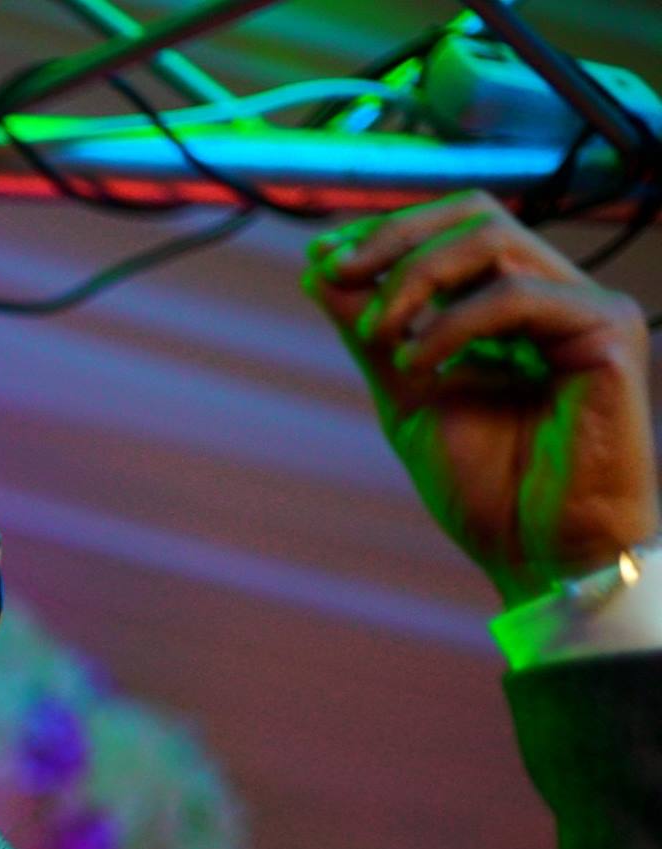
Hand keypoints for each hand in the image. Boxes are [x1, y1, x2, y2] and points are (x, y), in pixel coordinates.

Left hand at [301, 189, 656, 608]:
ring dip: (412, 279)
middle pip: (475, 214)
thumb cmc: (487, 489)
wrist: (538, 554)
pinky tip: (418, 366)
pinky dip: (451, 324)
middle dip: (393, 237)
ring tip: (377, 336)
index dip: (385, 232)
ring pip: (492, 240)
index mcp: (514, 307)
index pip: (455, 230)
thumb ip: (371, 333)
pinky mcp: (609, 334)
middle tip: (337, 275)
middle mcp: (556, 297)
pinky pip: (516, 296)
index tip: (322, 260)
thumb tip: (319, 270)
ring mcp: (587, 311)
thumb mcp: (407, 395)